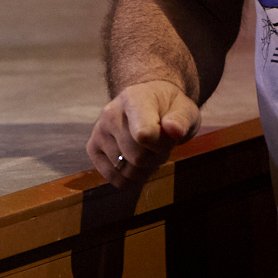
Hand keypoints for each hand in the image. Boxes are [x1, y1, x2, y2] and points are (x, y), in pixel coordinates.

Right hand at [86, 79, 202, 188]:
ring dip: (145, 168)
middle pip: (137, 158)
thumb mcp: (184, 109)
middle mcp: (110, 113)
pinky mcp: (93, 148)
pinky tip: (137, 162)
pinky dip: (131, 178)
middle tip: (160, 144)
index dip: (162, 145)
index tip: (170, 136)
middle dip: (156, 157)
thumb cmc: (168, 108)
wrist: (149, 102)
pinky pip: (114, 179)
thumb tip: (174, 130)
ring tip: (148, 150)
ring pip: (127, 171)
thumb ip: (181, 119)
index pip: (144, 135)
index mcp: (133, 99)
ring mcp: (99, 131)